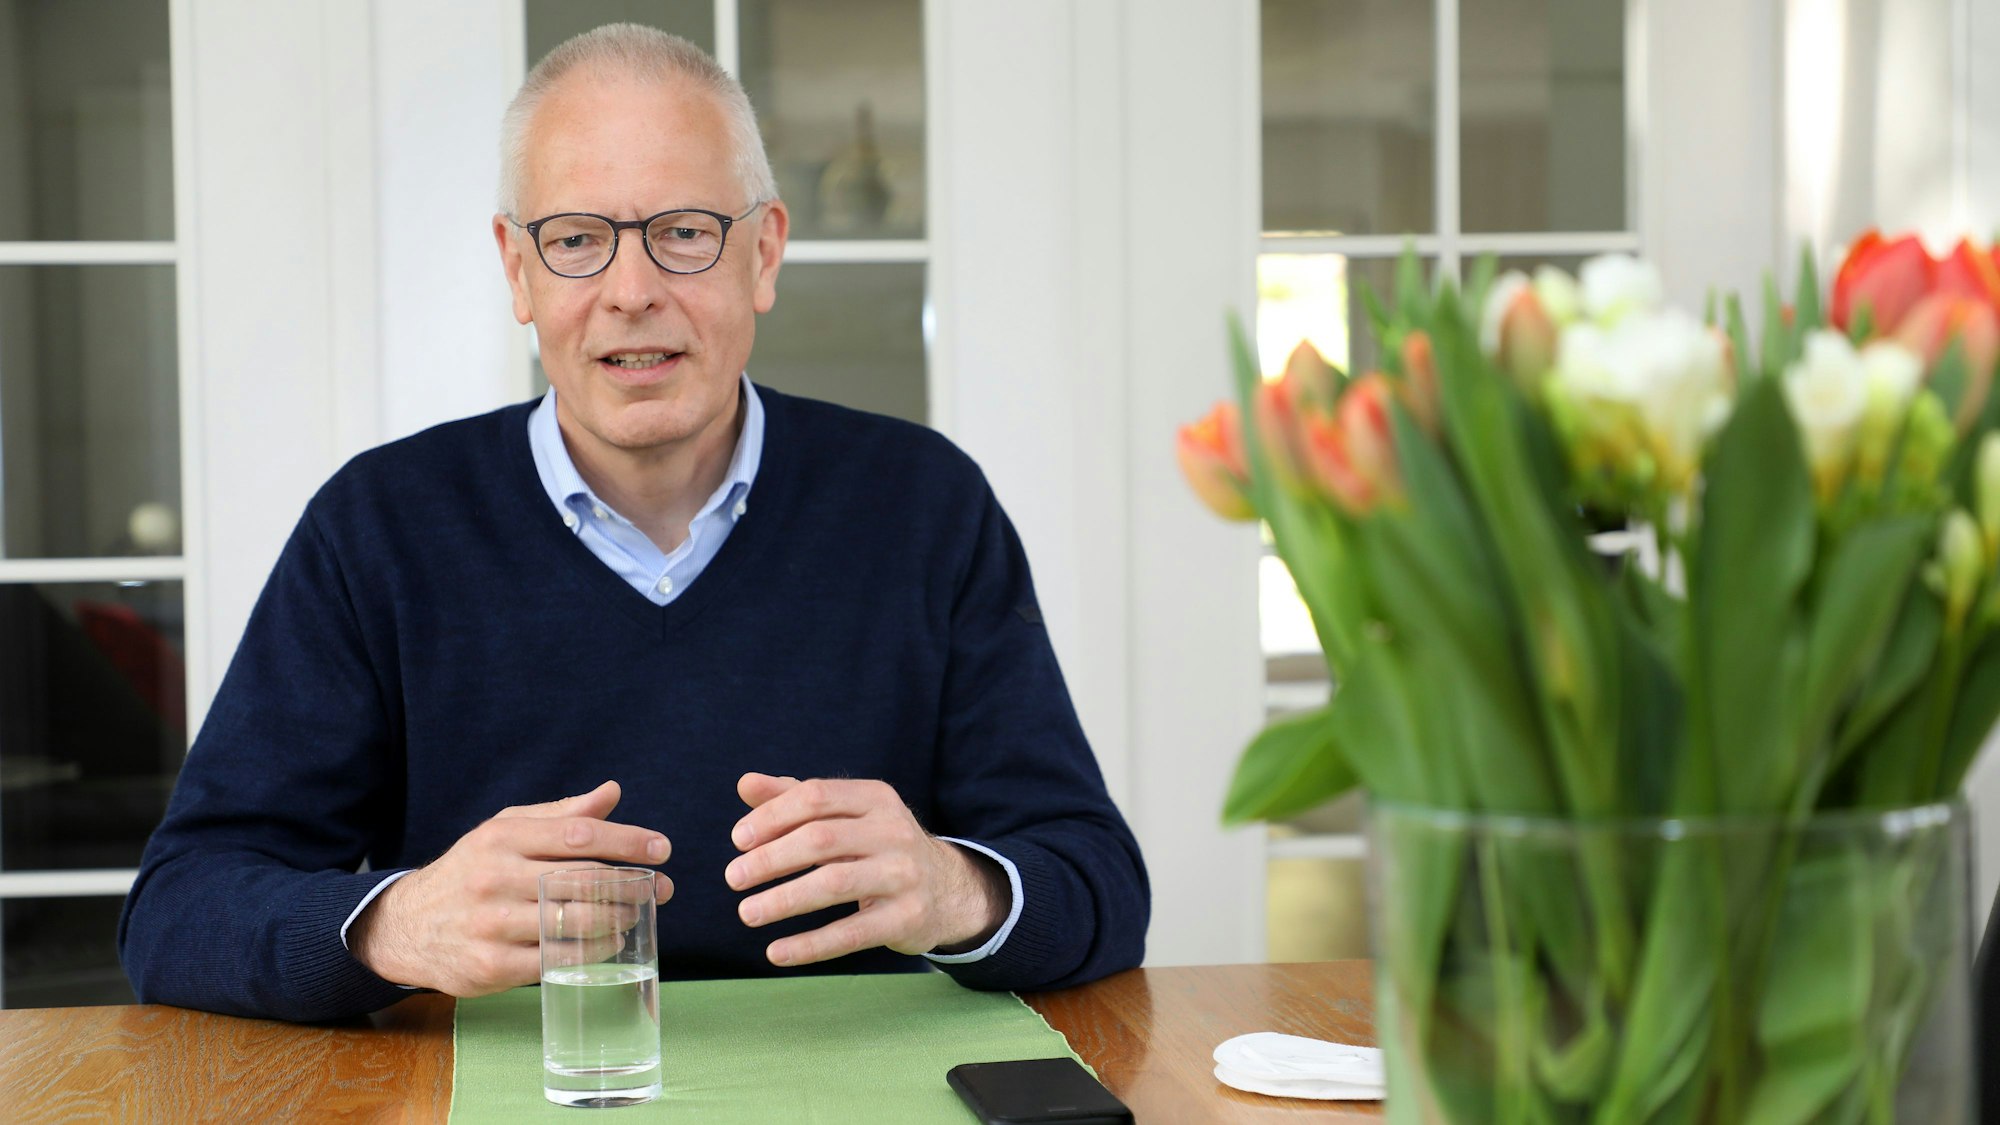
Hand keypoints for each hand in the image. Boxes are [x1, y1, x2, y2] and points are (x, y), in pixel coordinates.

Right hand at [348, 781, 671, 995]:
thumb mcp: (506, 831)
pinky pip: (555, 960)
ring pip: (572, 922)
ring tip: (636, 915)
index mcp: (503, 837)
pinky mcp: (490, 965)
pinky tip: (608, 943)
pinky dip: (590, 952)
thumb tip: (612, 793)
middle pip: (581, 880)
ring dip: (616, 920)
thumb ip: (561, 815)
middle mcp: (495, 877)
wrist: (406, 924)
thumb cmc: (471, 871)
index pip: (578, 835)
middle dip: (631, 885)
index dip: (627, 841)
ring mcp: (491, 923)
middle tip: (661, 889)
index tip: (662, 848)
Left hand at [724, 773, 1007, 966]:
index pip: (816, 796)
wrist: (946, 889)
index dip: (772, 816)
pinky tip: (776, 952)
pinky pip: (851, 933)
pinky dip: (810, 945)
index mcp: (876, 798)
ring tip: (747, 913)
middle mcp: (894, 831)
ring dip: (783, 900)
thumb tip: (745, 784)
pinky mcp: (907, 918)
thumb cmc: (878, 847)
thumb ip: (795, 798)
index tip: (738, 840)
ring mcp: (904, 875)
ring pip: (834, 884)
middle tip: (733, 878)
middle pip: (821, 839)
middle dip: (771, 859)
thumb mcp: (846, 816)